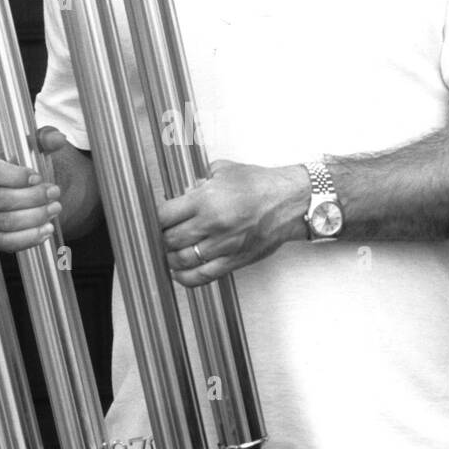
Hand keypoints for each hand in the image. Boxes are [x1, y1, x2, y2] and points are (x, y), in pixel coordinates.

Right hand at [0, 126, 66, 252]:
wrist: (26, 192)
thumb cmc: (25, 169)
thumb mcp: (33, 150)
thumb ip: (44, 139)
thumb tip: (57, 139)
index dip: (15, 176)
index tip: (37, 177)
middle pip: (1, 200)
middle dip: (34, 198)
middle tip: (55, 192)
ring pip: (7, 222)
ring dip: (36, 217)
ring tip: (55, 208)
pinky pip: (8, 242)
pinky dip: (30, 237)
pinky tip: (46, 228)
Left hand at [159, 159, 308, 286]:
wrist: (290, 202)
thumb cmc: (261, 185)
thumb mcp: (224, 170)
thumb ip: (199, 181)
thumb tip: (183, 192)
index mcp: (206, 200)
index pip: (164, 216)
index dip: (157, 218)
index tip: (159, 218)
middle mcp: (212, 225)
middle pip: (170, 240)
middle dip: (163, 237)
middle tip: (165, 234)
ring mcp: (223, 246)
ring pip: (182, 261)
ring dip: (171, 258)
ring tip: (171, 252)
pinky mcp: (234, 261)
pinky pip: (202, 276)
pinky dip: (185, 277)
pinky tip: (180, 272)